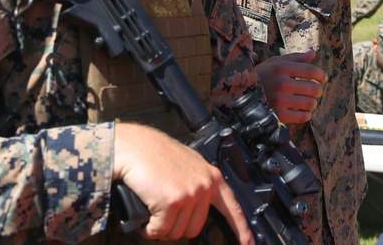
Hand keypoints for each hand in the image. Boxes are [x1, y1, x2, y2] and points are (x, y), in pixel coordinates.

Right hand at [111, 123, 253, 244]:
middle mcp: (204, 186)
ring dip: (161, 229)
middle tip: (163, 215)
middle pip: (195, 229)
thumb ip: (198, 184)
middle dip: (176, 227)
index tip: (248, 243)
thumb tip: (198, 208)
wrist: (134, 147)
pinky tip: (145, 216)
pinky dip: (149, 229)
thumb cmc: (154, 155)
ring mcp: (189, 194)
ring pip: (176, 232)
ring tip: (152, 211)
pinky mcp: (172, 202)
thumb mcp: (188, 165)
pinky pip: (159, 231)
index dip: (241, 229)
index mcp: (212, 177)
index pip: (233, 208)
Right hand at [255, 49, 326, 123]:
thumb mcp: (277, 62)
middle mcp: (282, 83)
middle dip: (317, 90)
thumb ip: (296, 58)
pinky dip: (305, 114)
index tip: (323, 78)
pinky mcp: (278, 115)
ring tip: (306, 101)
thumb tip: (313, 52)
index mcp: (282, 68)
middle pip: (314, 89)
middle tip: (314, 91)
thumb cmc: (263, 75)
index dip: (321, 75)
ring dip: (312, 102)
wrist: (242, 92)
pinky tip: (301, 110)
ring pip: (310, 104)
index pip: (311, 71)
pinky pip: (303, 117)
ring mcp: (280, 100)